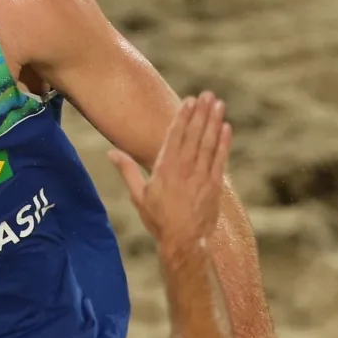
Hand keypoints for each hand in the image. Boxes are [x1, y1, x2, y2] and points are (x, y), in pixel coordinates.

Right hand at [108, 93, 231, 248]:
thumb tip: (111, 153)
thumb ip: (127, 171)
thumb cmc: (158, 220)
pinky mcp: (214, 185)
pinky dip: (224, 143)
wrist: (183, 242)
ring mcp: (201, 177)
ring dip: (214, 122)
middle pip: (194, 135)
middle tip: (207, 94)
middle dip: (201, 113)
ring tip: (218, 104)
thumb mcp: (138, 196)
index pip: (174, 136)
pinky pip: (220, 159)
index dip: (183, 117)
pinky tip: (227, 128)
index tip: (189, 100)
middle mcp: (184, 169)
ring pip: (208, 143)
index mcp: (164, 169)